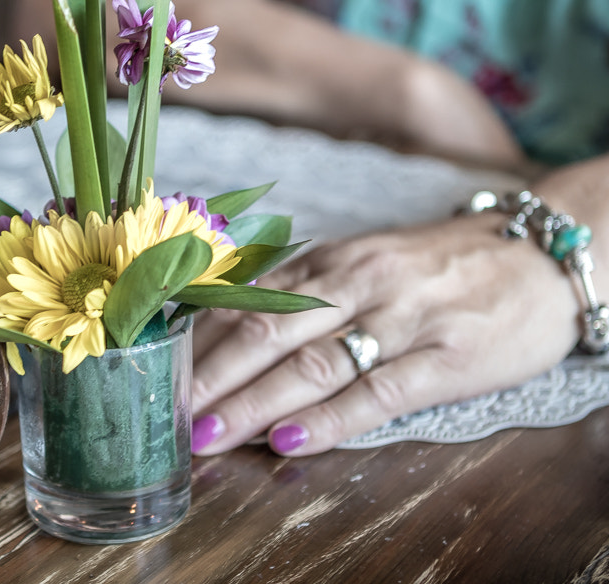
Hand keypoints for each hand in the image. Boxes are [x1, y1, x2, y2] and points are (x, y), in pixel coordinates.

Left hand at [189, 213, 579, 455]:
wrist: (537, 255)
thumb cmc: (433, 266)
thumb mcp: (360, 262)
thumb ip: (298, 291)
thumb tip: (223, 327)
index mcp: (328, 262)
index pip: (248, 303)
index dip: (199, 344)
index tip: (157, 376)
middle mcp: (356, 284)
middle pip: (267, 333)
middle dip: (211, 378)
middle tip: (168, 415)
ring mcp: (401, 319)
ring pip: (313, 363)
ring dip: (253, 403)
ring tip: (210, 435)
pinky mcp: (448, 356)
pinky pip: (380, 392)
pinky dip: (330, 419)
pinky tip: (291, 440)